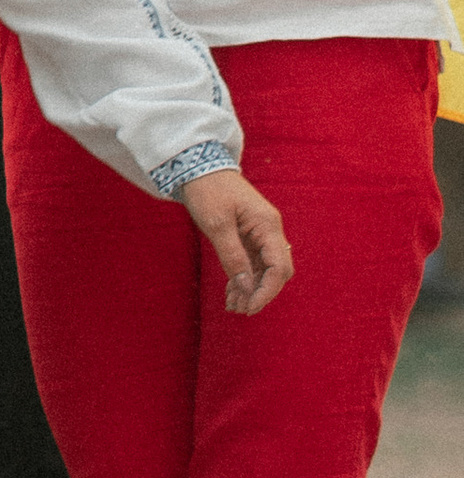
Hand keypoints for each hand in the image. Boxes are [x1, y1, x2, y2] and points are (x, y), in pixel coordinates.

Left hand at [182, 168, 293, 316]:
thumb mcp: (217, 225)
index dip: (267, 291)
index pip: (279, 268)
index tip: (250, 307)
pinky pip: (253, 262)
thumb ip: (233, 256)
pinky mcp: (249, 235)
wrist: (198, 168)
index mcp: (268, 225)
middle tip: (239, 309)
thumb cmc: (207, 191)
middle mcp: (270, 230)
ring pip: (264, 269)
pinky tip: (232, 293)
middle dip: (260, 293)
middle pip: (277, 271)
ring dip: (251, 289)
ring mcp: (261, 233)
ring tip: (233, 305)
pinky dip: (244, 278)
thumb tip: (247, 286)